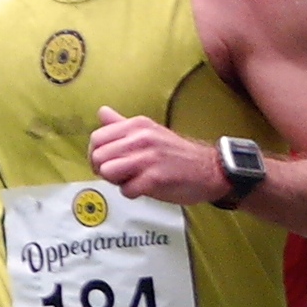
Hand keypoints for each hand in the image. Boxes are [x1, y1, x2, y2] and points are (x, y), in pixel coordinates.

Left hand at [87, 107, 226, 203]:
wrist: (210, 169)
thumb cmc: (177, 154)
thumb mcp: (150, 132)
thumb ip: (123, 125)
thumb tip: (102, 113)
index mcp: (137, 125)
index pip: (97, 138)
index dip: (97, 155)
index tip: (109, 162)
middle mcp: (141, 138)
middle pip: (98, 157)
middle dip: (105, 170)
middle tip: (122, 174)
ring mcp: (148, 158)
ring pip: (108, 172)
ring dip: (117, 182)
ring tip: (133, 180)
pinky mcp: (155, 178)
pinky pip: (126, 190)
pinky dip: (133, 193)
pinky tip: (145, 188)